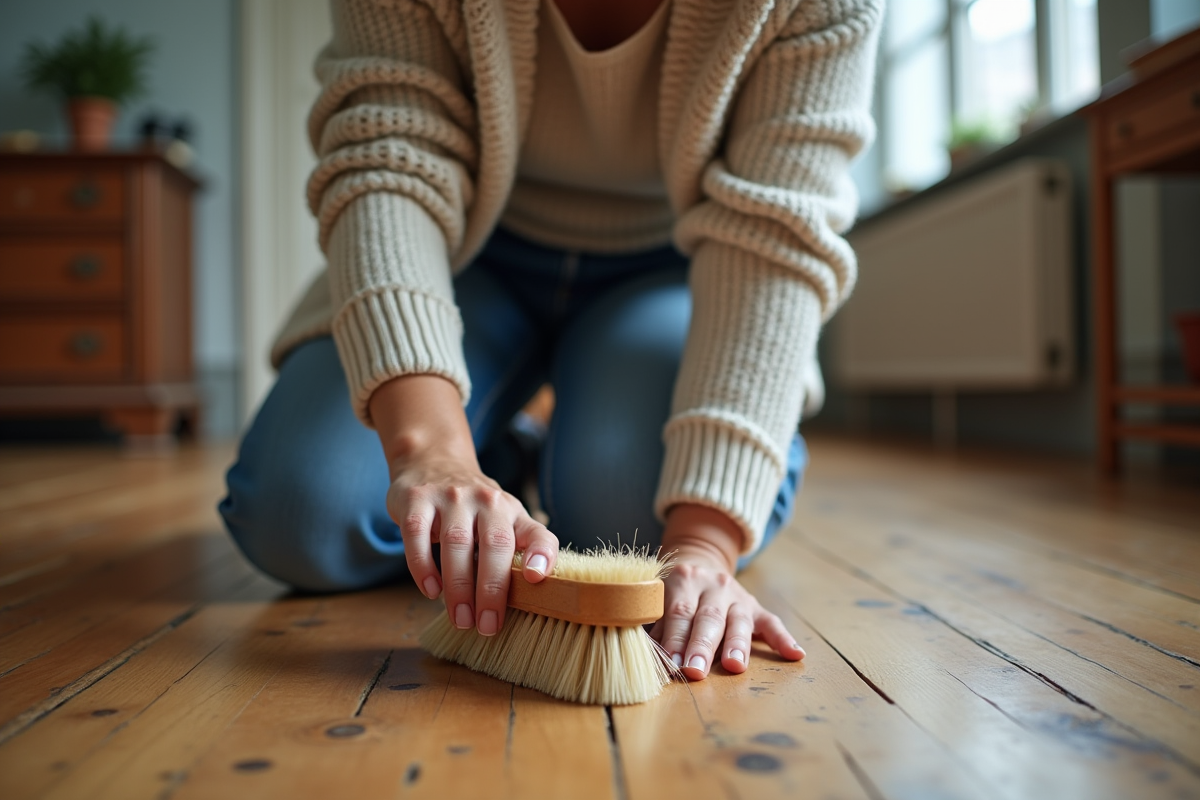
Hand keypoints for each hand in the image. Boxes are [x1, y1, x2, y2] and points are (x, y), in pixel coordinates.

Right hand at [370, 375, 558, 636]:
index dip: (541, 554)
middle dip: (491, 590)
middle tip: (487, 626)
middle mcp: (486, 501)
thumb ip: (515, 551)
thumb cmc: (474, 506)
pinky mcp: (417, 499)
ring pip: (457, 543)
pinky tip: (431, 591)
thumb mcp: (502, 520)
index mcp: (512, 511)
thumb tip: (525, 598)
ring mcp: (451, 497)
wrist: (432, 461)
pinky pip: (418, 535)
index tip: (536, 578)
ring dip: (458, 587)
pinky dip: (423, 566)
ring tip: (460, 619)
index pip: (536, 533)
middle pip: (495, 545)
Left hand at [650, 504, 805, 679]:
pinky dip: (783, 638)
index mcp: (684, 579)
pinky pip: (772, 622)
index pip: (679, 612)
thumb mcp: (657, 600)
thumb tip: (642, 656)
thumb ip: (652, 626)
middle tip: (695, 670)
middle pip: (707, 617)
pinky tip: (795, 654)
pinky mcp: (756, 607)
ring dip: (735, 644)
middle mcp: (713, 585)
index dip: (675, 638)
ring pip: (737, 620)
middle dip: (701, 646)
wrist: (700, 563)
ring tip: (734, 666)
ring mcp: (737, 596)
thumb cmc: (672, 593)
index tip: (671, 663)